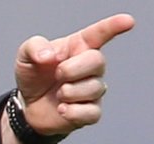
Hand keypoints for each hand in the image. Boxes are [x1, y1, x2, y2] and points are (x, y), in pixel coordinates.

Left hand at [2, 13, 134, 143]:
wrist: (29, 105)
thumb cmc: (34, 75)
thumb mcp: (25, 56)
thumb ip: (34, 47)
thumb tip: (48, 56)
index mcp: (78, 47)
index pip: (99, 34)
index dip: (114, 26)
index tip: (128, 21)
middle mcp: (90, 66)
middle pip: (97, 61)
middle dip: (73, 69)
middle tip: (57, 74)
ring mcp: (93, 89)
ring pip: (94, 88)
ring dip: (69, 92)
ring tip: (58, 94)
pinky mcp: (91, 111)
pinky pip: (91, 113)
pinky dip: (73, 112)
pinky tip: (62, 109)